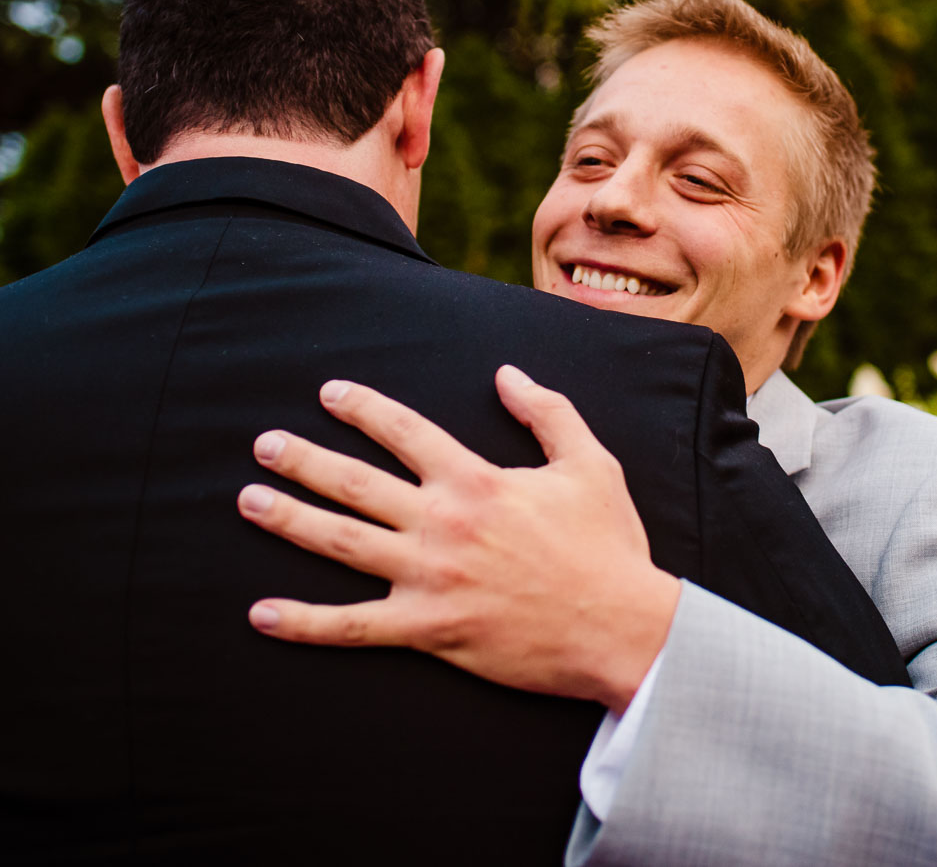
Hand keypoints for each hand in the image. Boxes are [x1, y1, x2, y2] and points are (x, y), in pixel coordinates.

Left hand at [238, 366, 680, 711]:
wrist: (621, 627)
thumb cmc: (609, 547)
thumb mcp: (592, 464)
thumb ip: (548, 412)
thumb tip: (507, 374)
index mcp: (478, 481)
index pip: (405, 431)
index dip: (363, 408)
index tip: (329, 393)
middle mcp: (444, 523)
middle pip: (356, 484)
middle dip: (303, 460)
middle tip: (264, 444)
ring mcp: (430, 578)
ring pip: (342, 543)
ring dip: (290, 520)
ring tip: (248, 501)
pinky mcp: (429, 629)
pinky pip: (352, 627)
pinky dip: (303, 622)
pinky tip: (260, 614)